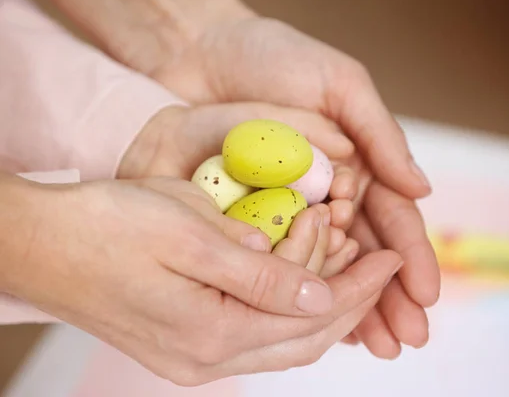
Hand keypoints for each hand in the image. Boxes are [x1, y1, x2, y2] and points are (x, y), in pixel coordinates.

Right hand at [2, 175, 400, 384]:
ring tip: (351, 268)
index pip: (313, 316)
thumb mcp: (188, 234)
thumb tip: (320, 298)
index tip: (391, 255)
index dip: (359, 286)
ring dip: (323, 305)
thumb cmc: (107, 226)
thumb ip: (258, 274)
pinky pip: (257, 333)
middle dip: (352, 299)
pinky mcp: (185, 343)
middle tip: (381, 260)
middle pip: (306, 338)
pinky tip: (301, 282)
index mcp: (213, 332)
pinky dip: (288, 310)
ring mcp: (195, 357)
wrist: (40, 245)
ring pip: (284, 340)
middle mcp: (208, 359)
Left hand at [149, 16, 440, 355]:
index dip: (412, 257)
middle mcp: (333, 192)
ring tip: (374, 345)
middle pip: (367, 253)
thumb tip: (421, 188)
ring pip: (331, 267)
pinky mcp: (257, 215)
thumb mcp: (339, 84)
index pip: (393, 218)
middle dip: (389, 298)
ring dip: (353, 307)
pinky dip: (306, 291)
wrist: (203, 54)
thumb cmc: (276, 58)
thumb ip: (379, 134)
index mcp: (361, 162)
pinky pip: (286, 260)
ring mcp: (296, 207)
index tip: (424, 296)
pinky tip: (323, 323)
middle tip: (405, 338)